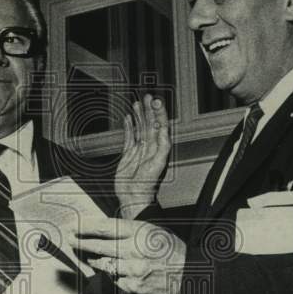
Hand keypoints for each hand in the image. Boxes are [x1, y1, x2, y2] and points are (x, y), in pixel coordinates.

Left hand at [71, 216, 184, 293]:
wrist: (189, 275)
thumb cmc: (172, 251)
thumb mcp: (154, 231)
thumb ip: (130, 231)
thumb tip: (105, 231)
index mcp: (140, 231)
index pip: (105, 228)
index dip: (86, 227)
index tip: (74, 226)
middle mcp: (134, 250)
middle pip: (99, 247)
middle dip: (81, 243)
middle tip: (71, 240)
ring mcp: (133, 270)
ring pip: (105, 265)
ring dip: (96, 261)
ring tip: (90, 257)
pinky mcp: (134, 287)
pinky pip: (116, 280)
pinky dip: (114, 276)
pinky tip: (116, 272)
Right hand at [114, 94, 170, 218]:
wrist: (133, 197)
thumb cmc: (147, 184)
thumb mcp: (157, 163)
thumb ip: (162, 145)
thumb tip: (164, 129)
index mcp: (159, 147)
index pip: (160, 125)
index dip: (158, 113)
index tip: (156, 101)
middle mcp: (150, 147)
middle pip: (150, 124)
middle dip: (149, 110)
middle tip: (147, 97)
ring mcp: (139, 150)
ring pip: (140, 128)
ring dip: (139, 115)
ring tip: (137, 103)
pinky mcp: (129, 155)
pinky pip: (129, 137)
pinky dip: (129, 127)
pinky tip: (128, 119)